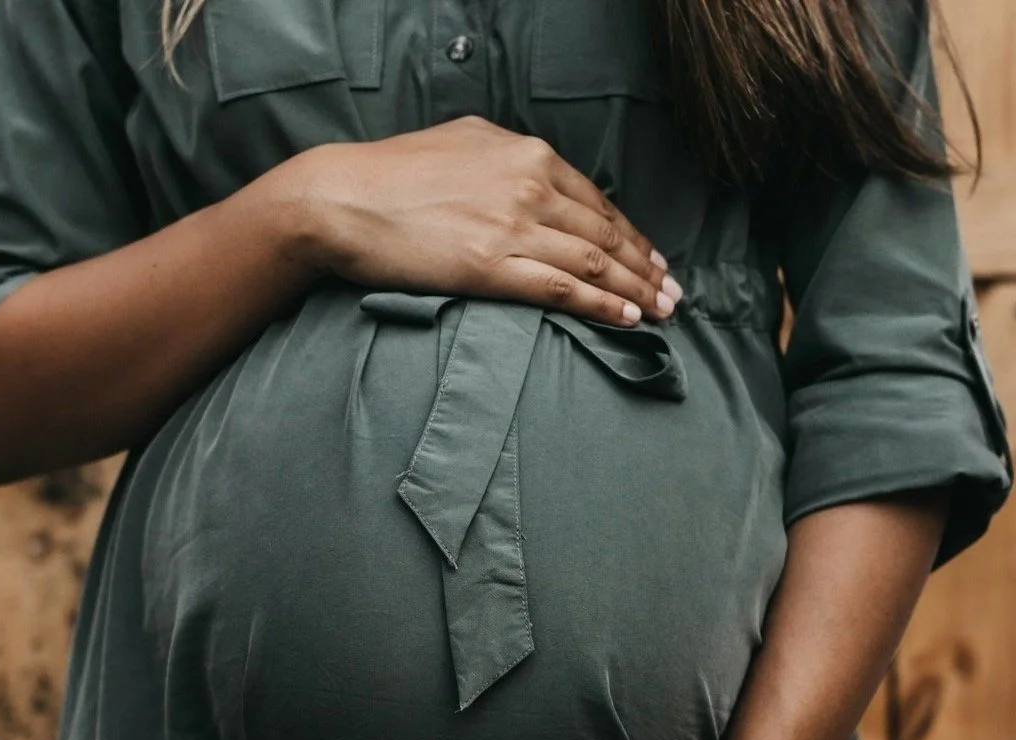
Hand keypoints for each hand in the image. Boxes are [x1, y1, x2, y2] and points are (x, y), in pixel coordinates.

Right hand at [292, 115, 681, 327]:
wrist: (340, 200)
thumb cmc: (391, 176)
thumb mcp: (460, 143)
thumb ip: (505, 158)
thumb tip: (532, 173)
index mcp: (525, 154)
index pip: (596, 200)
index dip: (631, 234)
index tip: (652, 258)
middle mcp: (528, 185)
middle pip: (605, 232)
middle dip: (645, 266)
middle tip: (674, 292)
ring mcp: (511, 225)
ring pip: (592, 262)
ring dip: (635, 289)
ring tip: (661, 311)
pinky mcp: (490, 265)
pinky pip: (562, 288)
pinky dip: (601, 305)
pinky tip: (626, 318)